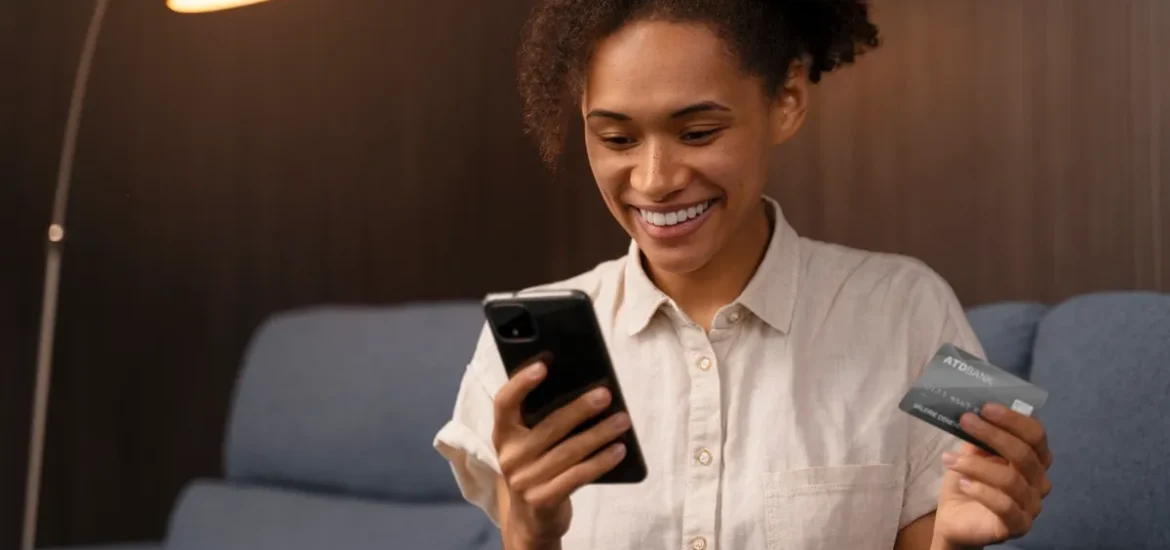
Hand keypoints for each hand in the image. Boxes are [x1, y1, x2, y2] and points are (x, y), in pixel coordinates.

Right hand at [492, 361, 630, 545]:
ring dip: (599, 434)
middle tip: (606, 394)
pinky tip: (619, 450)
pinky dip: (601, 462)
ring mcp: (524, 481)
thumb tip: (583, 388)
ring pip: (568, 452)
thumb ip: (543, 418)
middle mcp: (509, 456)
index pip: (504, 402)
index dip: (521, 383)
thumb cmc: (537, 466)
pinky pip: (577, 476)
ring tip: (622, 420)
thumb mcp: (530, 442)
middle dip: (580, 409)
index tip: (543, 365)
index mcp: (503, 434)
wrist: (531, 518)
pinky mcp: (542, 500)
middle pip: (548, 427)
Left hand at [934, 403, 1052, 547]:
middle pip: (1024, 454)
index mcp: (1034, 460)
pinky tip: (963, 483)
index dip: (1013, 419)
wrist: (956, 519)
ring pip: (1010, 479)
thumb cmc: (968, 482)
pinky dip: (981, 490)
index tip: (985, 407)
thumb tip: (974, 411)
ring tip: (949, 459)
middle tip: (966, 421)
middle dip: (993, 434)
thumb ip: (979, 437)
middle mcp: (1039, 482)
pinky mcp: (1018, 526)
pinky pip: (1004, 506)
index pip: (1036, 435)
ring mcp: (1031, 506)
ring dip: (975, 465)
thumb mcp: (972, 454)